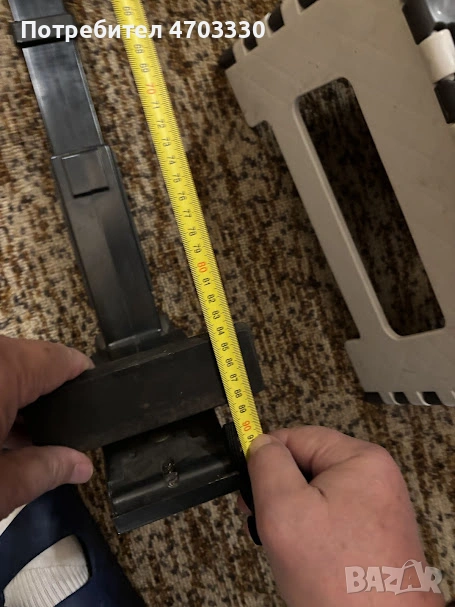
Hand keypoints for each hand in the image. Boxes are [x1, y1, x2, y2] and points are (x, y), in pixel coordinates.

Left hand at [0, 336, 93, 519]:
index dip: (87, 378)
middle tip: (58, 434)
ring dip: (16, 396)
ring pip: (6, 367)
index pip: (64, 359)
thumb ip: (45, 470)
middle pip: (33, 363)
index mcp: (5, 371)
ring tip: (23, 438)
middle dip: (48, 398)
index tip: (98, 398)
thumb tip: (82, 466)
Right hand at [244, 427, 444, 606]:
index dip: (266, 458)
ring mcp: (377, 506)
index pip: (297, 437)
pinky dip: (311, 531)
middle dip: (280, 491)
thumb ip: (267, 465)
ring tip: (288, 545)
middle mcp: (375, 477)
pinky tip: (305, 555)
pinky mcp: (374, 531)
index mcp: (361, 459)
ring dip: (293, 514)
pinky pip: (331, 516)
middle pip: (307, 465)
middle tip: (264, 520)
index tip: (248, 481)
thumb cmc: (340, 581)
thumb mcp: (284, 510)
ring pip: (316, 493)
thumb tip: (260, 442)